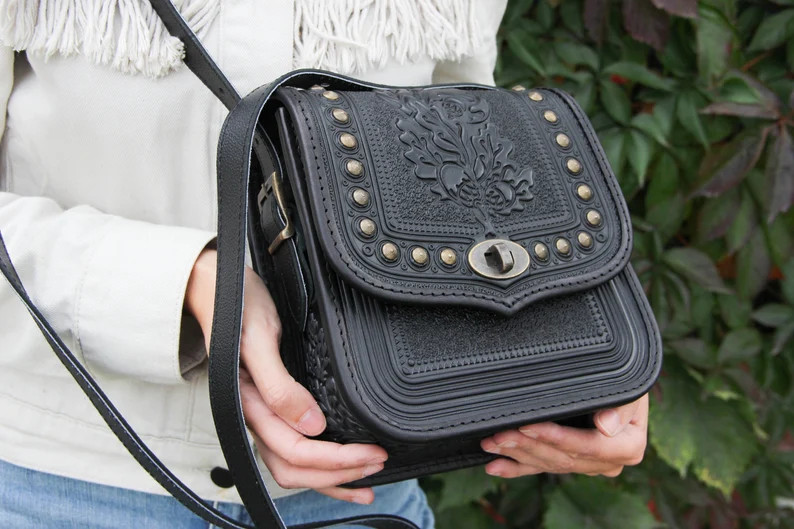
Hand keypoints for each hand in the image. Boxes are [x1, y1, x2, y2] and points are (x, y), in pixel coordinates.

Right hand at [185, 249, 387, 503]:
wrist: (213, 284)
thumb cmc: (234, 304)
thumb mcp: (258, 338)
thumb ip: (279, 385)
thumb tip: (312, 425)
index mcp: (250, 404)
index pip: (294, 451)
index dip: (335, 459)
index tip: (372, 453)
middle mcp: (254, 416)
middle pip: (294, 469)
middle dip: (338, 474)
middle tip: (379, 462)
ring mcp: (260, 414)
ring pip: (292, 466)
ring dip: (329, 477)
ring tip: (366, 479)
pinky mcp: (269, 406)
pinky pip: (290, 448)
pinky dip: (317, 465)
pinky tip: (340, 468)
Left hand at [480, 394, 647, 477]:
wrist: (623, 385)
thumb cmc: (626, 381)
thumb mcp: (631, 387)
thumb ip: (622, 406)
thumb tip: (607, 426)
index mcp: (627, 447)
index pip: (588, 447)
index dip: (557, 438)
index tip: (529, 425)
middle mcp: (606, 462)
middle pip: (563, 458)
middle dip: (528, 446)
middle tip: (500, 435)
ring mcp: (586, 465)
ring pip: (548, 463)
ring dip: (517, 454)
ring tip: (492, 443)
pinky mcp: (568, 462)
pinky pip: (540, 468)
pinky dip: (516, 467)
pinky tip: (495, 466)